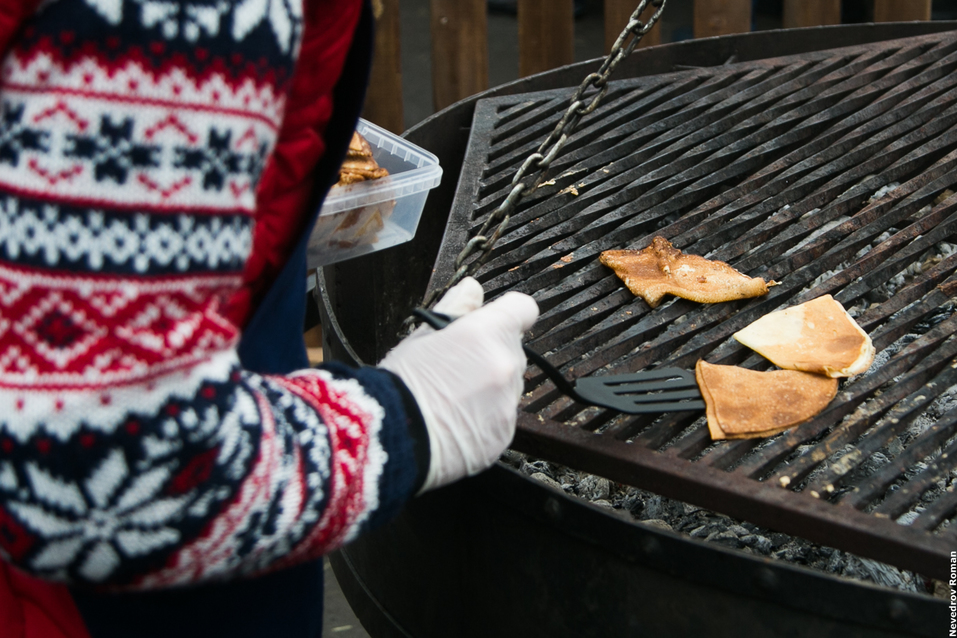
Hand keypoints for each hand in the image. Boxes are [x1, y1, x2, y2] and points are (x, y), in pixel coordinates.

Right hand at [380, 278, 538, 491]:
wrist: (392, 436)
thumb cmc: (401, 383)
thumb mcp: (423, 334)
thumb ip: (456, 307)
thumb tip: (472, 288)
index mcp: (488, 333)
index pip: (523, 309)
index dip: (508, 313)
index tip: (494, 323)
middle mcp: (505, 365)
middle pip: (512, 349)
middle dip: (491, 354)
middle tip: (457, 367)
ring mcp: (508, 402)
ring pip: (508, 386)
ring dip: (490, 387)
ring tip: (452, 398)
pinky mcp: (504, 433)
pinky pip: (501, 417)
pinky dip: (484, 418)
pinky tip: (456, 420)